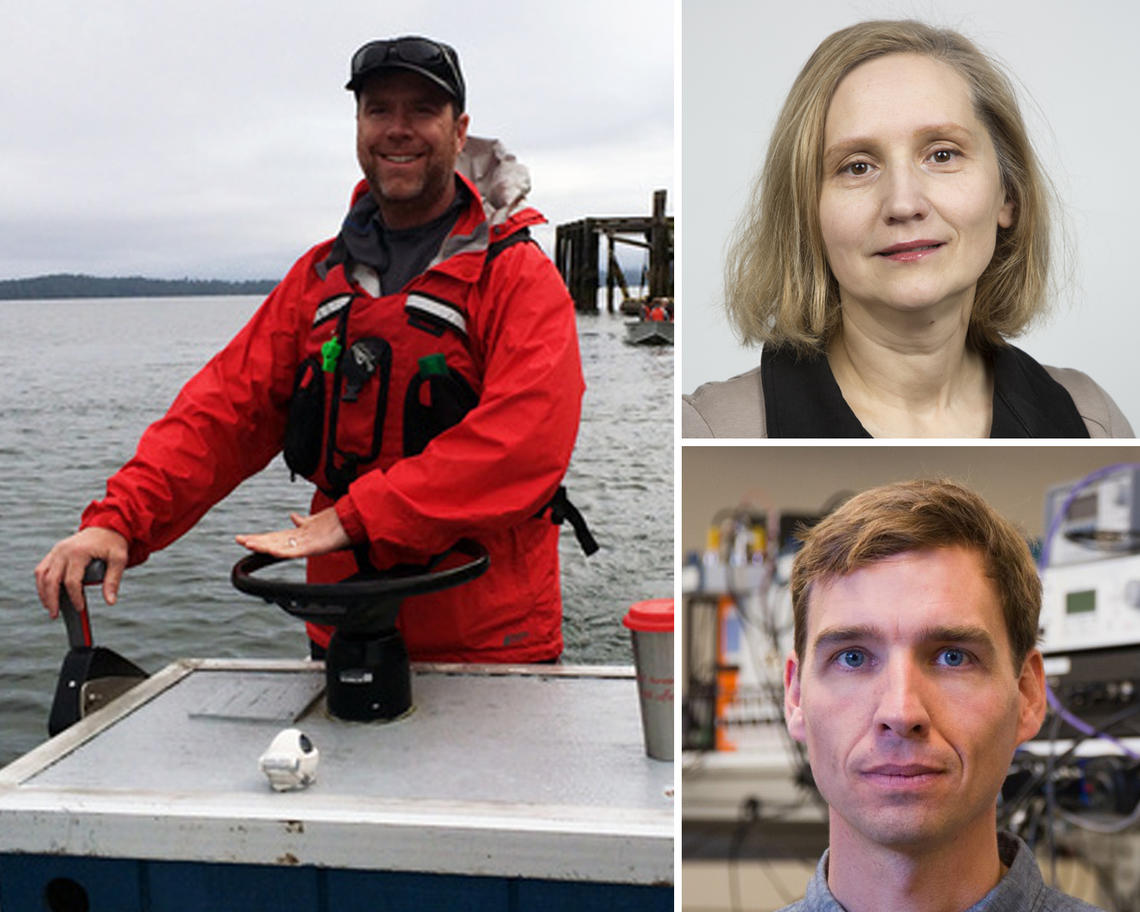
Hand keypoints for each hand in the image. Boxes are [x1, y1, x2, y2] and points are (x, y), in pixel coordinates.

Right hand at [35, 527, 128, 618]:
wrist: (107, 525)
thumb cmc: (113, 543)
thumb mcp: (119, 560)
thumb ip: (113, 581)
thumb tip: (110, 601)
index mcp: (79, 552)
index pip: (71, 581)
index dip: (75, 597)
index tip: (80, 608)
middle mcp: (63, 551)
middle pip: (51, 579)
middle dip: (52, 599)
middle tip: (55, 615)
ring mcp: (56, 550)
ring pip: (42, 574)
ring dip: (43, 593)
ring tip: (49, 607)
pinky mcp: (54, 552)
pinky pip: (42, 569)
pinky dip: (42, 583)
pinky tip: (47, 594)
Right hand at [234, 507, 351, 558]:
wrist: (353, 522)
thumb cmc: (335, 524)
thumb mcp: (315, 521)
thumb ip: (302, 521)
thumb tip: (292, 515)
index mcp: (298, 535)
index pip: (274, 537)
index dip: (259, 538)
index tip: (244, 538)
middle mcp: (300, 541)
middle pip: (274, 542)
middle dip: (256, 542)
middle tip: (239, 541)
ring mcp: (306, 545)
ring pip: (281, 547)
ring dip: (264, 546)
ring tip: (249, 545)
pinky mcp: (315, 548)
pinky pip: (296, 551)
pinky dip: (283, 551)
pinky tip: (271, 550)